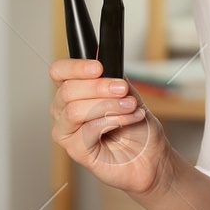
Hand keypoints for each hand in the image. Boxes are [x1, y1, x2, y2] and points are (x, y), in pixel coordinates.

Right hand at [50, 57, 173, 197]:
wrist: (151, 156)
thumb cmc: (137, 128)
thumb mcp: (128, 94)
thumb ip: (112, 75)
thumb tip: (100, 53)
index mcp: (73, 92)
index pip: (59, 72)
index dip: (75, 67)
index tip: (98, 67)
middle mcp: (64, 111)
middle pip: (67, 90)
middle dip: (100, 87)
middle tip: (122, 89)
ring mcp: (67, 132)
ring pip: (75, 110)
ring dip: (108, 105)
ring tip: (130, 107)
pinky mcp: (75, 150)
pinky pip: (88, 130)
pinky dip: (112, 121)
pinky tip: (127, 120)